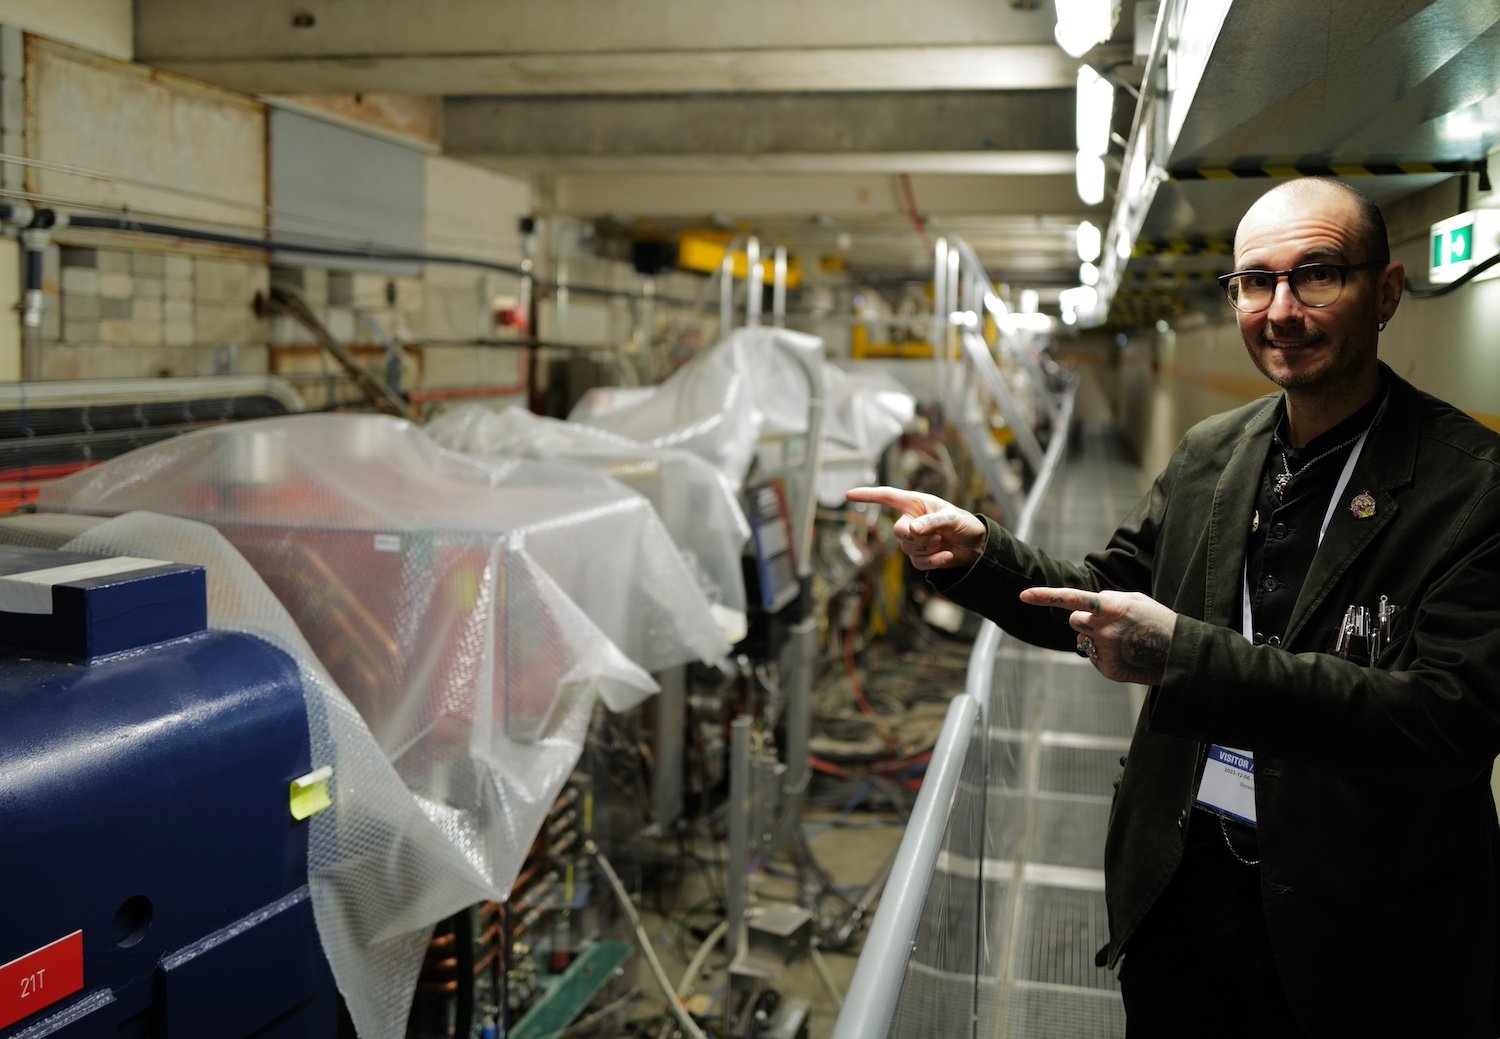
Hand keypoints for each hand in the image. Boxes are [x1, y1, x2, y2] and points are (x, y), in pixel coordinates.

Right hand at [845, 485, 986, 570]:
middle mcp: (911, 521)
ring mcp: (914, 541)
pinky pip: (917, 563)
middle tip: (936, 536)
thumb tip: (911, 531)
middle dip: (916, 537)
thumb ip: (931, 522)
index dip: (867, 496)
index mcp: (915, 504)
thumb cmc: (964, 523)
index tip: (848, 495)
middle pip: (898, 531)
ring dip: (928, 548)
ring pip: (907, 549)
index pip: (886, 497)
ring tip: (944, 542)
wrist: (977, 546)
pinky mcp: (921, 557)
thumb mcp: (951, 518)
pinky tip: (947, 555)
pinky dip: (933, 561)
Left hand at [1019, 586, 1175, 684]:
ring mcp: (1105, 650)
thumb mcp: (1135, 600)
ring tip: (1125, 641)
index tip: (1023, 596)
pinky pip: (1094, 657)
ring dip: (1095, 637)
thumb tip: (1083, 608)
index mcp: (1112, 606)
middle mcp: (1104, 628)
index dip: (1046, 596)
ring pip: (1084, 639)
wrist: (1180, 654)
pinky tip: (1126, 655)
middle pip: (1074, 619)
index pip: (1072, 598)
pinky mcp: (1107, 669)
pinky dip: (1105, 655)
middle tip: (1109, 624)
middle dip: (1085, 620)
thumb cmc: (1157, 621)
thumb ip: (1107, 599)